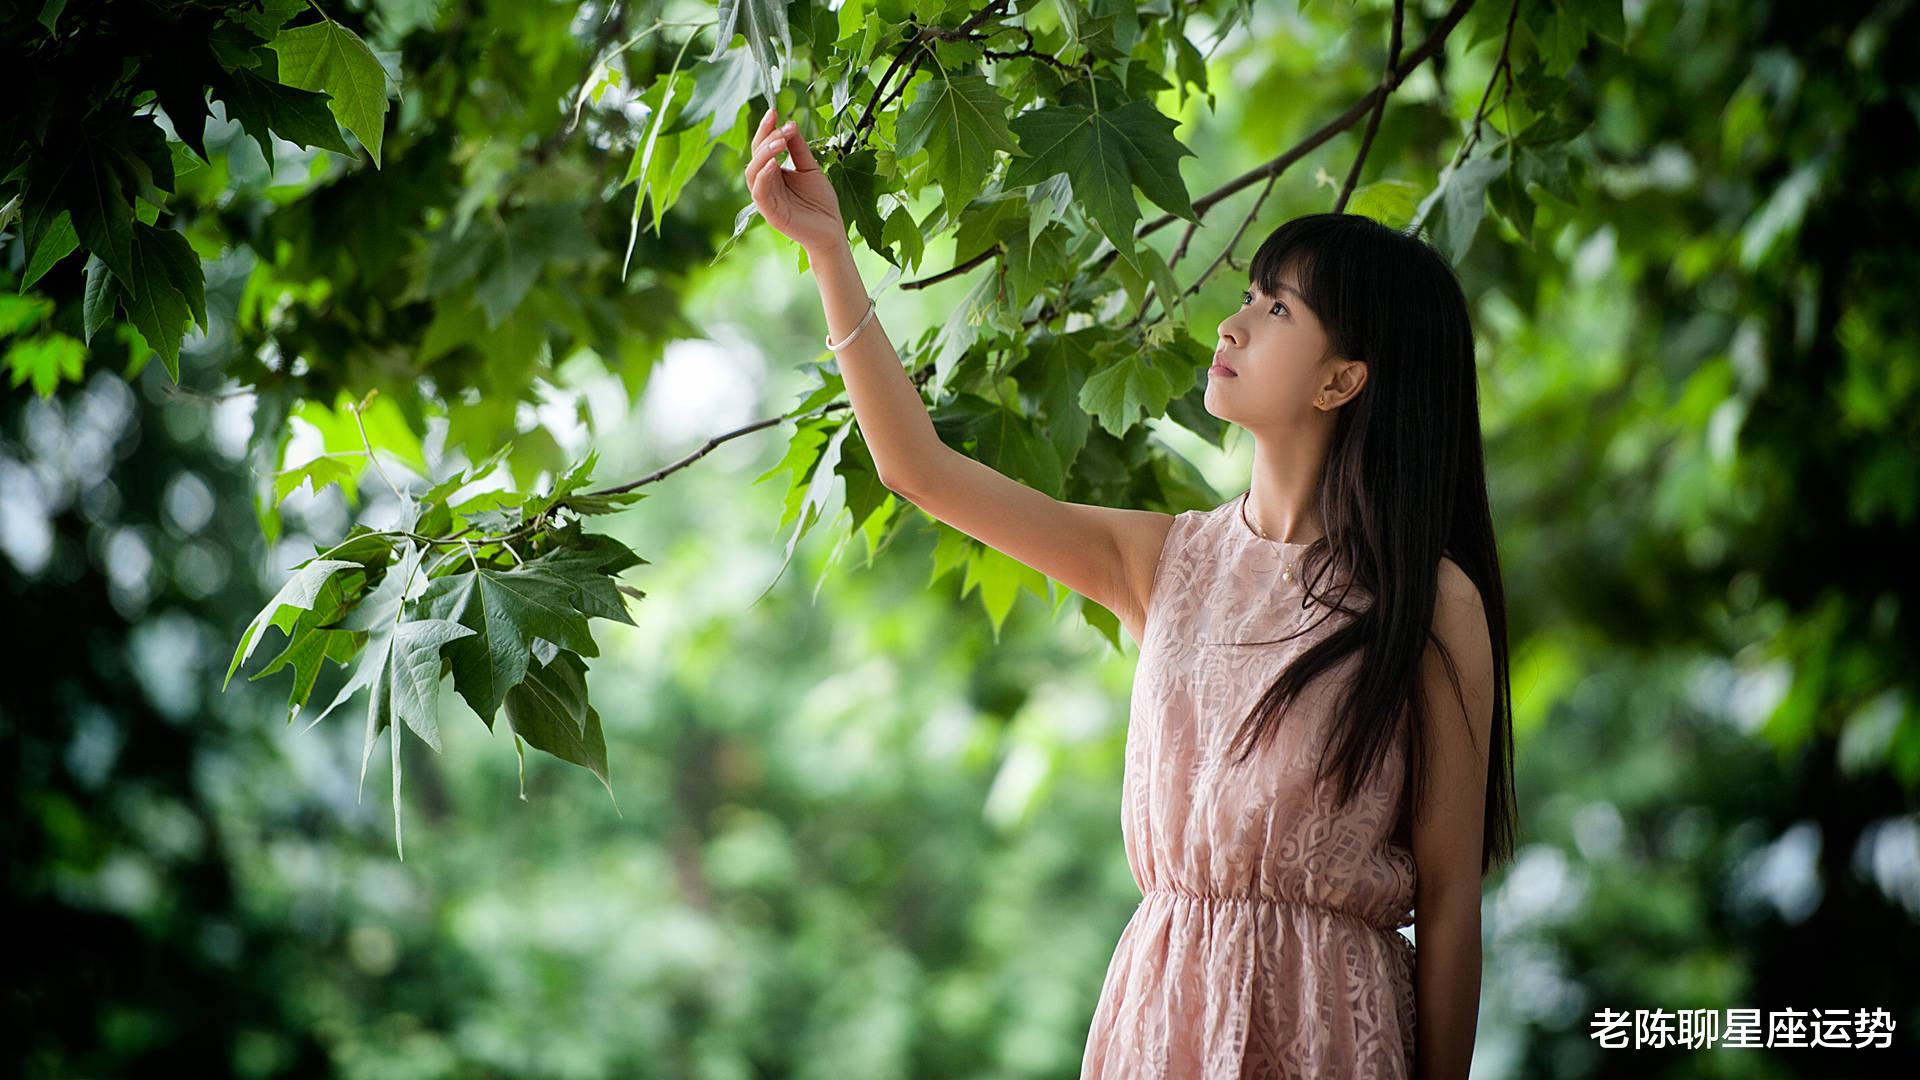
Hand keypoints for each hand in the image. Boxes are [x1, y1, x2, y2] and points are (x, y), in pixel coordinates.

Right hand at [744, 108, 846, 254]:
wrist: (832, 230)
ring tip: (779, 142)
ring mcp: (766, 199)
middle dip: (767, 138)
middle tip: (782, 126)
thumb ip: (798, 148)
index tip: (774, 110)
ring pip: (753, 172)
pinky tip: (773, 164)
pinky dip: (763, 177)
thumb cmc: (821, 202)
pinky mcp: (770, 213)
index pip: (762, 147)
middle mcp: (766, 184)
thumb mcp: (810, 168)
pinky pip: (759, 192)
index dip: (765, 129)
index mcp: (773, 173)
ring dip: (764, 154)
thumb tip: (789, 123)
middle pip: (756, 156)